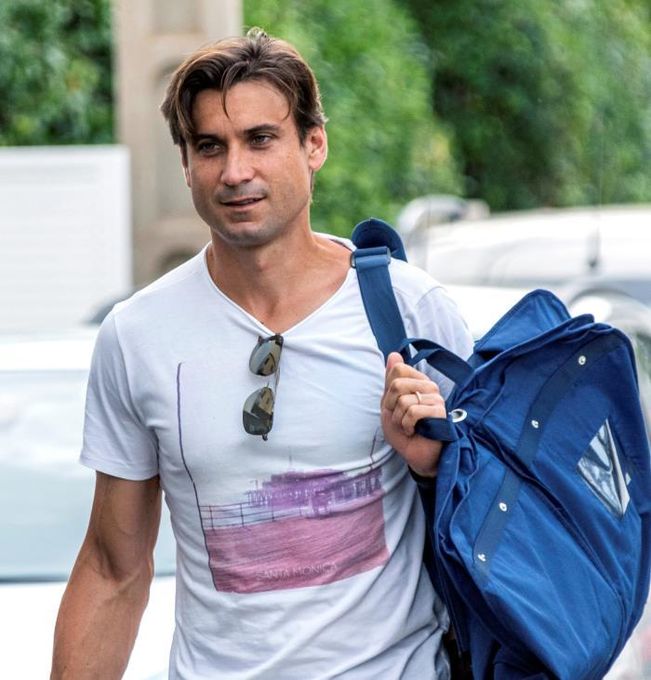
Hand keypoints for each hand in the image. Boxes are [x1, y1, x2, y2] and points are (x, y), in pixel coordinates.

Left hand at [381, 352, 445, 476]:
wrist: (415, 454)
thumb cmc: (403, 431)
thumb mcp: (389, 404)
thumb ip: (391, 380)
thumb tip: (394, 354)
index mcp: (417, 381)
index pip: (398, 369)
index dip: (388, 390)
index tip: (393, 405)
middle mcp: (429, 386)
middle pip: (398, 383)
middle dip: (391, 406)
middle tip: (400, 418)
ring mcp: (436, 398)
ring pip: (404, 400)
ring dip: (399, 419)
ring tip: (408, 426)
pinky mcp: (439, 412)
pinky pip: (413, 412)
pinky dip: (407, 425)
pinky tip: (414, 431)